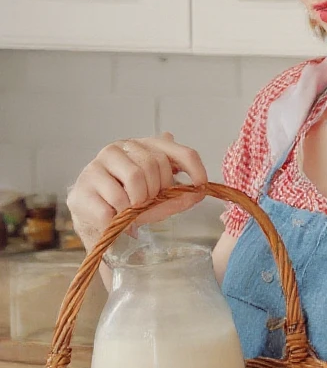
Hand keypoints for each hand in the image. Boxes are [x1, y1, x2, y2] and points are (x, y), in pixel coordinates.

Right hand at [66, 133, 207, 250]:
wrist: (92, 220)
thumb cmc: (129, 204)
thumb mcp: (157, 199)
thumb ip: (178, 196)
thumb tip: (199, 192)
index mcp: (140, 146)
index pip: (175, 150)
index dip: (193, 167)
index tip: (202, 185)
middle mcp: (118, 148)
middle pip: (153, 165)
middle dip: (155, 192)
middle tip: (144, 204)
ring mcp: (96, 165)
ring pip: (134, 182)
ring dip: (136, 205)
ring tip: (128, 211)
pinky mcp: (82, 188)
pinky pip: (114, 204)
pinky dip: (118, 219)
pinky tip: (113, 218)